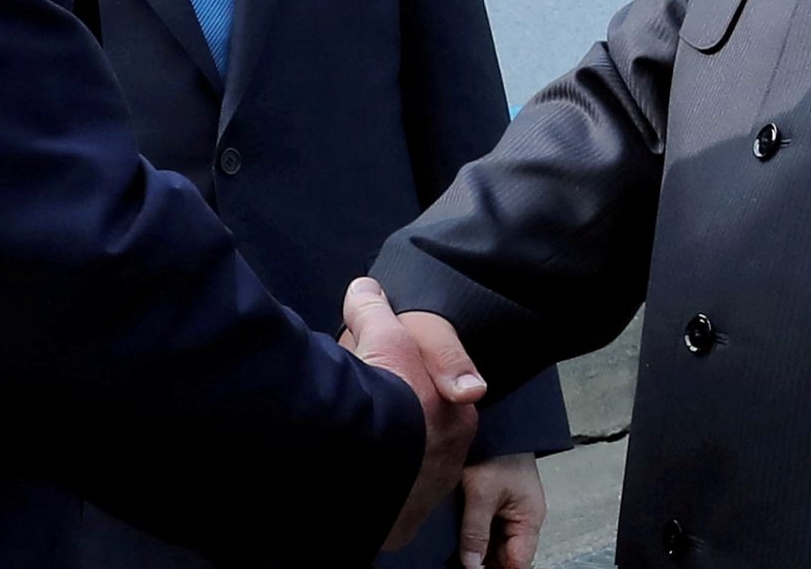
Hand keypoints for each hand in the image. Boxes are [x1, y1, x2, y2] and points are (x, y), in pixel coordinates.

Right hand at [340, 279, 480, 548]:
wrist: (363, 466)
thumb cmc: (383, 399)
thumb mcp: (381, 338)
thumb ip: (374, 310)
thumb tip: (366, 287)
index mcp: (457, 409)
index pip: (431, 390)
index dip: (399, 377)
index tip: (375, 374)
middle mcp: (452, 455)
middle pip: (420, 431)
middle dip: (396, 421)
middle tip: (361, 413)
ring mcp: (429, 493)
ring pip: (406, 467)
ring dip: (387, 458)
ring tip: (354, 446)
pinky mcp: (402, 524)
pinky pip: (389, 500)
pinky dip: (373, 488)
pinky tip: (353, 475)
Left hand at [457, 452, 545, 568]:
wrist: (498, 417)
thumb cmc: (496, 449)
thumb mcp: (482, 492)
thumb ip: (476, 532)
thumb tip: (472, 566)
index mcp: (529, 519)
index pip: (518, 564)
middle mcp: (523, 519)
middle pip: (506, 557)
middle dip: (485, 564)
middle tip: (458, 562)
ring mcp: (510, 511)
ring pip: (495, 545)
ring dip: (479, 551)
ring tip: (456, 553)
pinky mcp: (496, 502)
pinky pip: (488, 530)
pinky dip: (476, 538)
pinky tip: (458, 541)